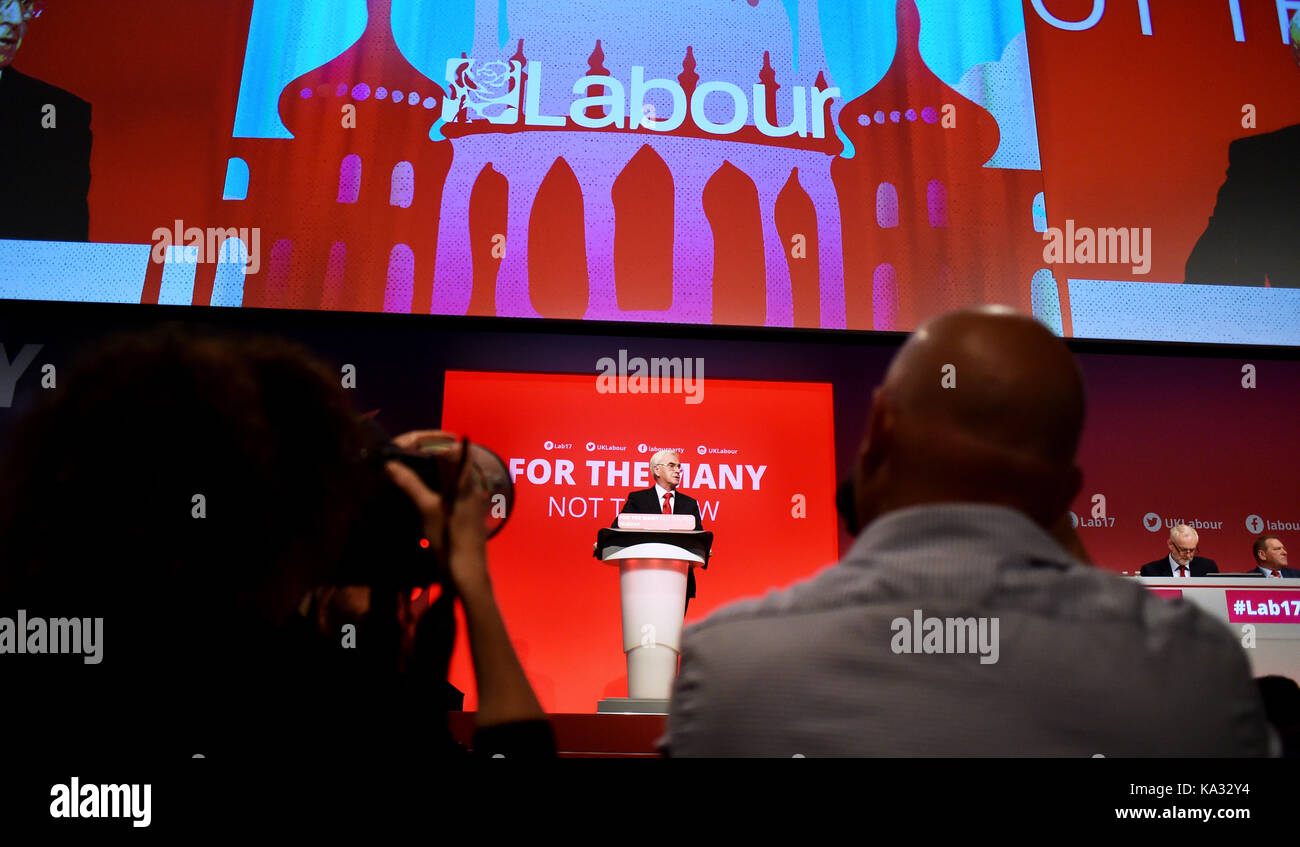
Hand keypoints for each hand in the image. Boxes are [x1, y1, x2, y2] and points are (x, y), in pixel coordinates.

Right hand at [385, 431, 492, 595]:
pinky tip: (426, 495)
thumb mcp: (426, 509)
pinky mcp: (470, 513)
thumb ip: (410, 484)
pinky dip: (441, 487)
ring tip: (413, 474)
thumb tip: (390, 465)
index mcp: (467, 481)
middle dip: (433, 456)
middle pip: (456, 461)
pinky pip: (456, 491)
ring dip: (436, 472)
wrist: (468, 572)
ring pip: (455, 477)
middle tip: (408, 456)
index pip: (455, 449)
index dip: (434, 442)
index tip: (411, 444)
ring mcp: (474, 501)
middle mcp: (474, 487)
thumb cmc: (449, 538)